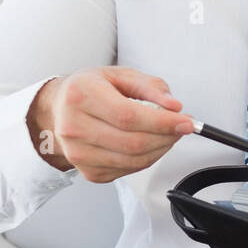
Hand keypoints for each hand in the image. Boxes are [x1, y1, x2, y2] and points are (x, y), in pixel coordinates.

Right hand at [29, 66, 194, 182]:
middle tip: (182, 126)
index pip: (128, 116)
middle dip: (167, 136)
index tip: (186, 121)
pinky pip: (128, 171)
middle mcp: (73, 126)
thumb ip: (151, 87)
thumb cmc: (92, 89)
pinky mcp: (87, 172)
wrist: (60, 108)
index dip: (162, 122)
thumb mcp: (122, 75)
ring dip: (161, 149)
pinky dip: (147, 159)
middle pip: (132, 142)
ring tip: (168, 134)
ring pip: (133, 160)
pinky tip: (150, 144)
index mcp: (81, 95)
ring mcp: (77, 153)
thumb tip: (174, 106)